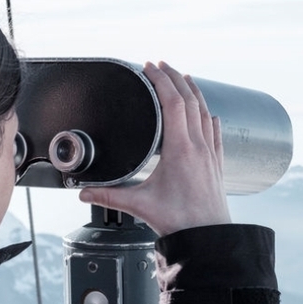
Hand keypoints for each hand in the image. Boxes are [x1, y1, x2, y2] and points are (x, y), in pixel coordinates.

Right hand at [79, 61, 231, 235]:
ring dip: (193, 91)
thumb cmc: (181, 221)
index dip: (161, 81)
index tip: (149, 68)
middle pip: (190, 99)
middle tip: (160, 65)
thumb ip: (109, 196)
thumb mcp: (140, 205)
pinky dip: (209, 115)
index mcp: (181, 149)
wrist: (210, 238)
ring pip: (205, 111)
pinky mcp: (218, 164)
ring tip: (183, 77)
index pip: (173, 102)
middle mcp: (199, 146)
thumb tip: (84, 192)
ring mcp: (211, 153)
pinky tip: (210, 113)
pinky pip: (216, 131)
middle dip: (175, 77)